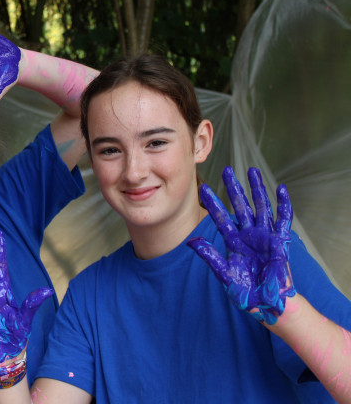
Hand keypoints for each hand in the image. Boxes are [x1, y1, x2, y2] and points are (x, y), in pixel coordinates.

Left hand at [188, 166, 295, 324]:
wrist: (268, 304)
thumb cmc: (246, 292)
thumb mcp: (225, 274)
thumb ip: (211, 256)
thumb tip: (192, 242)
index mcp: (233, 241)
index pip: (220, 217)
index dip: (213, 203)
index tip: (202, 188)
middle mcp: (248, 235)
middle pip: (240, 206)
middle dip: (234, 188)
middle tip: (226, 170)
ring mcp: (265, 237)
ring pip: (260, 207)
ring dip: (257, 189)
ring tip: (252, 171)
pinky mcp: (281, 242)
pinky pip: (283, 220)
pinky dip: (283, 204)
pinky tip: (280, 189)